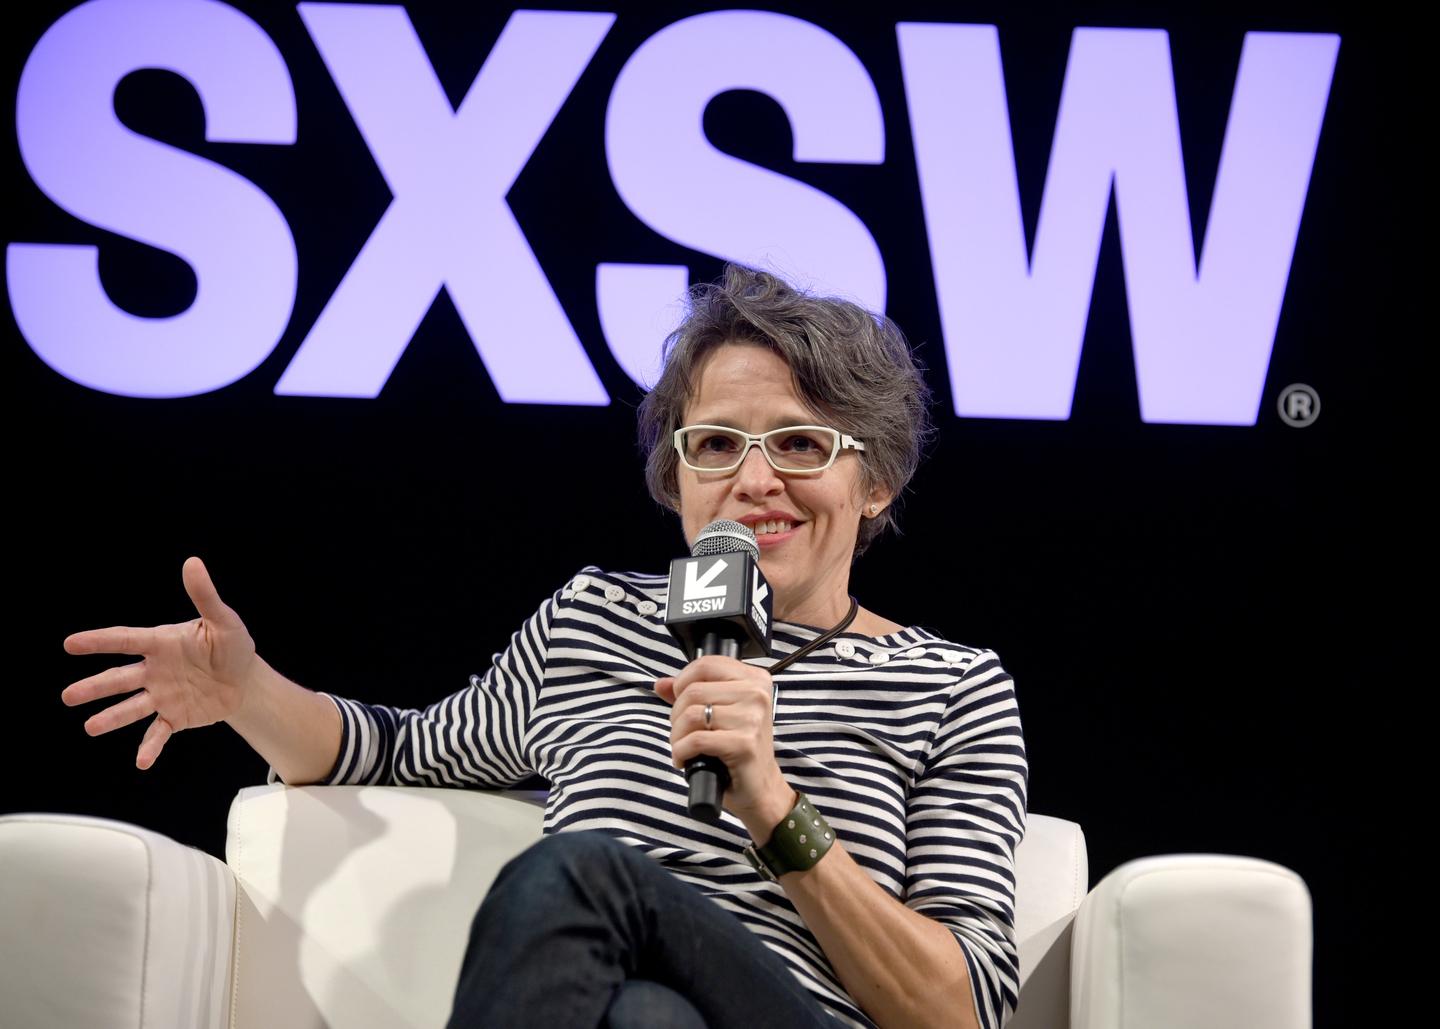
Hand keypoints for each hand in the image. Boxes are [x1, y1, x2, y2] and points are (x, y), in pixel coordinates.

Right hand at [62, 557, 257, 768]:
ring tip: (90, 727)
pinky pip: (158, 733)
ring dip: (111, 718)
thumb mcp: (224, 621)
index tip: (70, 644)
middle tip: (68, 696)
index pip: (125, 640)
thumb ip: (205, 596)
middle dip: (94, 688)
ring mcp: (162, 695)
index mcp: (162, 643)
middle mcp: (155, 670)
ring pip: (131, 707)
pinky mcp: (175, 717)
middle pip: (119, 679)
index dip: (98, 641)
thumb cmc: (232, 646)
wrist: (246, 680)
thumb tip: (193, 563)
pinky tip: (141, 762)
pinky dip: (149, 747)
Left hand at [655, 656, 793, 837]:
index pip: (706, 664)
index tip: (681, 702)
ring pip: (691, 715)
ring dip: (677, 736)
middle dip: (676, 715)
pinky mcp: (744, 743)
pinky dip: (681, 751)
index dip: (683, 682)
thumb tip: (661, 684)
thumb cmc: (740, 749)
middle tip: (682, 733)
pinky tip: (685, 759)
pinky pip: (695, 740)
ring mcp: (752, 718)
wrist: (761, 788)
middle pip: (693, 690)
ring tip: (683, 747)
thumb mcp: (719, 714)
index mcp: (754, 679)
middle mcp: (756, 694)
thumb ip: (691, 694)